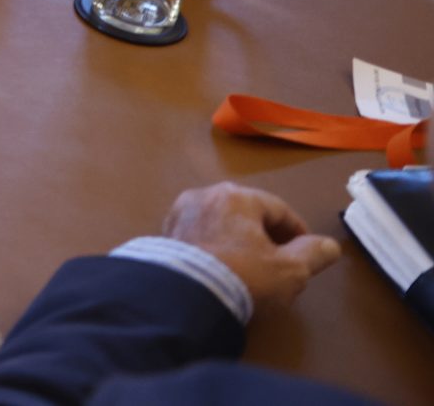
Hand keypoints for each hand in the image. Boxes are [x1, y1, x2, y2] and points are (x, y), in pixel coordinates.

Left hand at [159, 182, 339, 316]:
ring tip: (253, 268)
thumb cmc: (243, 276)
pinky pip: (200, 237)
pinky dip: (215, 248)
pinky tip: (222, 270)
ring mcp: (179, 214)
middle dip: (267, 236)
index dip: (298, 231)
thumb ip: (313, 254)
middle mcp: (204, 195)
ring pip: (221, 224)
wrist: (183, 297)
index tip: (308, 251)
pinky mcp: (163, 235)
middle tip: (281, 262)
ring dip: (239, 242)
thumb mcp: (290, 270)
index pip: (278, 209)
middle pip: (246, 214)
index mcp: (236, 196)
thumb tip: (329, 245)